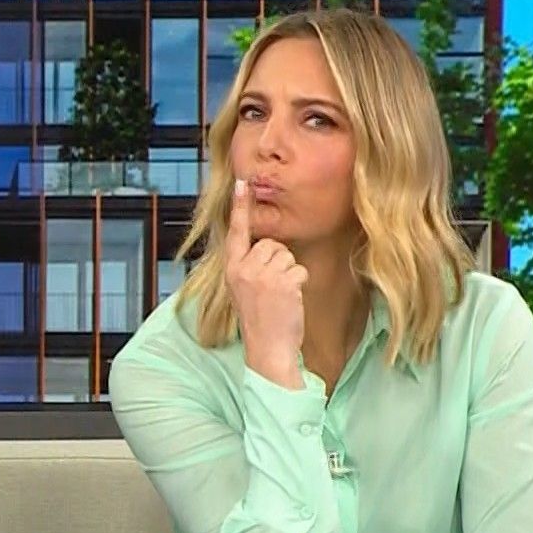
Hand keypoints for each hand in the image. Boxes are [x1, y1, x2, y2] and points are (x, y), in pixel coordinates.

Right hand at [224, 179, 306, 386]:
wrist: (268, 349)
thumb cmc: (260, 320)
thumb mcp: (243, 290)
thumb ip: (250, 267)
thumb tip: (267, 246)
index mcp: (232, 269)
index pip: (237, 232)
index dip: (240, 207)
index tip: (242, 183)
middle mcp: (244, 269)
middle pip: (272, 244)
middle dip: (278, 261)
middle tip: (272, 289)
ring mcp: (264, 276)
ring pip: (287, 255)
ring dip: (290, 273)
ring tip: (280, 296)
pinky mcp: (283, 283)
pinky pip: (300, 269)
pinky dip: (300, 284)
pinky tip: (290, 300)